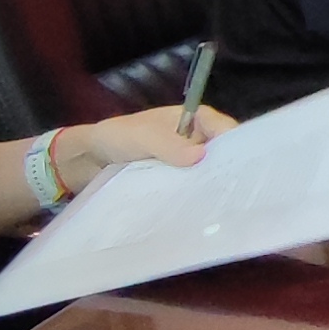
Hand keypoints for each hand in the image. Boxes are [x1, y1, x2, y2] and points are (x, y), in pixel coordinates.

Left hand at [57, 105, 233, 194]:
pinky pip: (192, 188)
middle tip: (232, 192)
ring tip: (218, 205)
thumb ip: (169, 145)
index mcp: (195, 119)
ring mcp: (187, 163)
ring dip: (210, 186)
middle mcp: (196, 141)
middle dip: (226, 170)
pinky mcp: (177, 182)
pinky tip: (199, 210)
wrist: (87, 160)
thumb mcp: (142, 137)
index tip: (241, 167)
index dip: (236, 146)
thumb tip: (201, 156)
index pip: (226, 129)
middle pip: (223, 154)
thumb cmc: (117, 138)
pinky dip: (195, 196)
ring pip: (209, 174)